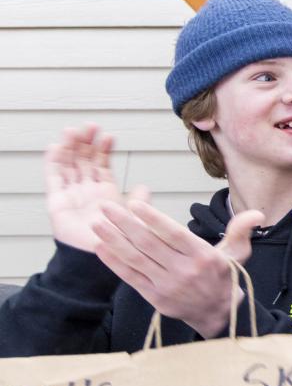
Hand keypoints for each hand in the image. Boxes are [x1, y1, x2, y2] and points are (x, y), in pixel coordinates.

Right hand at [44, 124, 148, 251]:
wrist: (103, 260)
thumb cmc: (120, 242)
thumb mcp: (134, 218)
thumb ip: (138, 201)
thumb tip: (144, 186)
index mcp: (104, 193)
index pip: (101, 165)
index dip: (104, 150)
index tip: (109, 135)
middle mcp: (86, 191)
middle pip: (83, 161)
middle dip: (86, 142)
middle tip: (91, 125)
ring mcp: (71, 196)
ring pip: (68, 165)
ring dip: (70, 147)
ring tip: (75, 130)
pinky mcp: (57, 203)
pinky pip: (54, 179)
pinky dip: (53, 162)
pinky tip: (55, 146)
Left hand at [92, 200, 264, 338]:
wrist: (219, 314)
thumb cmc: (223, 276)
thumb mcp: (237, 253)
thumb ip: (241, 230)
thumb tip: (256, 213)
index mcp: (204, 257)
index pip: (174, 234)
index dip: (153, 218)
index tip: (134, 203)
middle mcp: (185, 272)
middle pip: (149, 244)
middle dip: (124, 224)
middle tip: (106, 207)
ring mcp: (168, 286)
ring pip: (136, 259)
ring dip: (113, 240)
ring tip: (97, 224)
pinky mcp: (155, 298)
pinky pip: (130, 277)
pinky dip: (114, 262)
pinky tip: (101, 248)